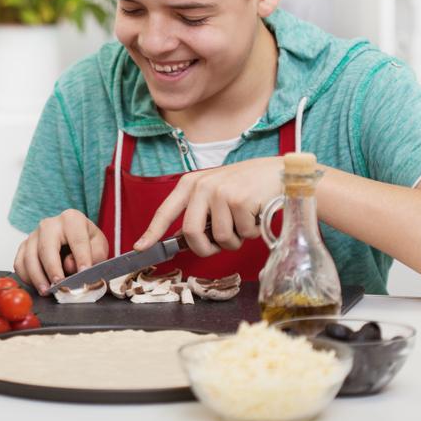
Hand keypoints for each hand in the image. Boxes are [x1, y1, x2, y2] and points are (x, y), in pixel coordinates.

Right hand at [13, 210, 108, 294]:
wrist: (72, 239)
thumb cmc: (86, 243)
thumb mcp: (98, 246)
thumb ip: (93, 255)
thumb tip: (70, 265)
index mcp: (72, 219)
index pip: (77, 239)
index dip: (81, 257)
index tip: (84, 273)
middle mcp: (49, 224)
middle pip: (46, 247)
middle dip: (52, 269)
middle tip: (59, 284)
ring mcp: (34, 235)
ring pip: (29, 256)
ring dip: (37, 277)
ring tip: (47, 291)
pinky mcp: (24, 246)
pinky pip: (19, 263)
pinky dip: (26, 277)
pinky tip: (38, 285)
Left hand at [133, 156, 283, 256]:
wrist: (279, 172)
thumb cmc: (247, 187)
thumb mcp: (215, 192)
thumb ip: (198, 211)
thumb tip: (180, 239)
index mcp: (190, 183)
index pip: (166, 211)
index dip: (152, 232)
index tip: (140, 247)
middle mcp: (202, 186)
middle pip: (191, 232)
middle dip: (205, 248)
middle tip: (218, 247)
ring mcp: (220, 192)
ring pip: (220, 238)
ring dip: (235, 240)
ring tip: (243, 223)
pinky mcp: (239, 200)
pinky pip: (241, 234)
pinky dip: (251, 233)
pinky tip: (256, 215)